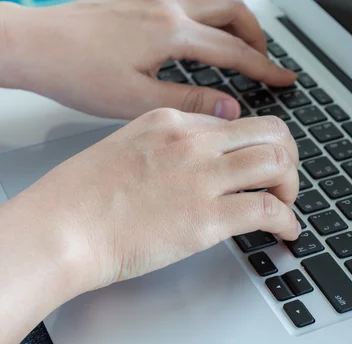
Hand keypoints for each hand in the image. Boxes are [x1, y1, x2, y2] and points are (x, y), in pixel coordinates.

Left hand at [1, 0, 294, 119]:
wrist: (33, 43)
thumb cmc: (77, 73)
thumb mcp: (137, 100)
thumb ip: (190, 101)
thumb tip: (230, 109)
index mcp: (172, 33)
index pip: (235, 51)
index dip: (265, 68)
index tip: (286, 80)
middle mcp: (168, 6)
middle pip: (233, 9)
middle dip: (257, 34)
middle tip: (264, 61)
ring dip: (235, 13)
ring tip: (240, 39)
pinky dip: (208, 2)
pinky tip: (201, 20)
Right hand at [15, 110, 300, 290]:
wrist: (59, 228)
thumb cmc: (79, 196)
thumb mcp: (124, 148)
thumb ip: (165, 147)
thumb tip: (197, 161)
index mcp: (170, 121)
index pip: (235, 122)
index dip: (255, 144)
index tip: (258, 161)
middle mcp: (193, 142)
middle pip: (270, 132)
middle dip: (287, 156)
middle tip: (284, 179)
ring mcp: (203, 177)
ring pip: (278, 163)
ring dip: (292, 186)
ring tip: (286, 204)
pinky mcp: (207, 217)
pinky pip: (269, 210)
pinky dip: (288, 221)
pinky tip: (286, 231)